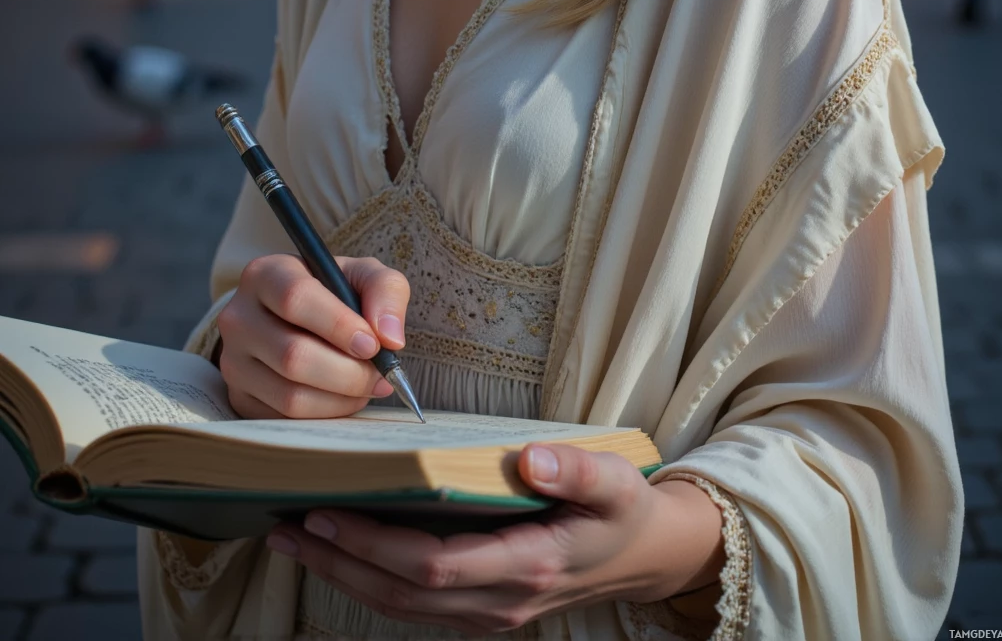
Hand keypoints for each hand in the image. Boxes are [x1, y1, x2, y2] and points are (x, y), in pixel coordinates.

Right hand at [217, 253, 409, 419]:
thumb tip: (390, 338)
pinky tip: (344, 397)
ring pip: (290, 395)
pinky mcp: (239, 397)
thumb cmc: (333, 293)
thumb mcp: (362, 275)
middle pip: (293, 355)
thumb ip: (385, 291)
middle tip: (380, 374)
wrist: (296, 319)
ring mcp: (234, 361)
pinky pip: (286, 419)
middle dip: (348, 372)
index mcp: (266, 274)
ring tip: (368, 386)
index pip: (295, 298)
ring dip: (341, 398)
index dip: (338, 325)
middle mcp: (239, 316)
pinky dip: (325, 414)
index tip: (373, 344)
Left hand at [266, 442, 724, 631]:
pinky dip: (371, 578)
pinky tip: (341, 551)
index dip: (376, 547)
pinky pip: (414, 602)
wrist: (643, 557)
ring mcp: (489, 612)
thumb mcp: (615, 480)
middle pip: (402, 593)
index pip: (435, 566)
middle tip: (286, 524)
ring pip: (400, 605)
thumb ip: (576, 468)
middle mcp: (500, 601)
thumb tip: (532, 459)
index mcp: (529, 565)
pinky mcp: (481, 607)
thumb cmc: (624, 510)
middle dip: (339, 562)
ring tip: (294, 536)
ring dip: (344, 574)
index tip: (329, 514)